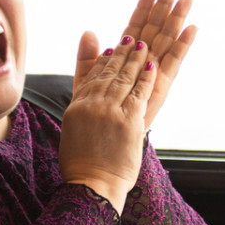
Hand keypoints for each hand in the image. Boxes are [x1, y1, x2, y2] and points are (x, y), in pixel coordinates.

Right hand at [60, 31, 157, 211]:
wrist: (92, 185)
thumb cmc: (82, 165)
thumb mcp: (73, 132)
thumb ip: (81, 109)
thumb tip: (85, 98)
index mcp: (76, 107)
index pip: (92, 76)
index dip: (103, 61)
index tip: (112, 49)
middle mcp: (91, 105)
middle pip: (109, 72)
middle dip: (122, 54)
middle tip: (132, 39)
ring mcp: (110, 111)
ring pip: (124, 78)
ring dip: (135, 60)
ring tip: (144, 46)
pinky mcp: (128, 120)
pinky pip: (139, 92)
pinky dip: (145, 77)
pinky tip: (151, 66)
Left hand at [73, 0, 195, 131]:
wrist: (103, 157)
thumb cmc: (94, 126)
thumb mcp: (85, 87)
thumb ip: (88, 60)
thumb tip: (90, 31)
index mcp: (126, 66)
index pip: (135, 31)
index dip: (142, 11)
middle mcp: (143, 69)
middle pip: (154, 31)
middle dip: (163, 8)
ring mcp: (153, 78)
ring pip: (166, 43)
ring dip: (176, 20)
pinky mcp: (160, 90)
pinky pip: (173, 64)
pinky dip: (183, 46)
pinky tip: (192, 28)